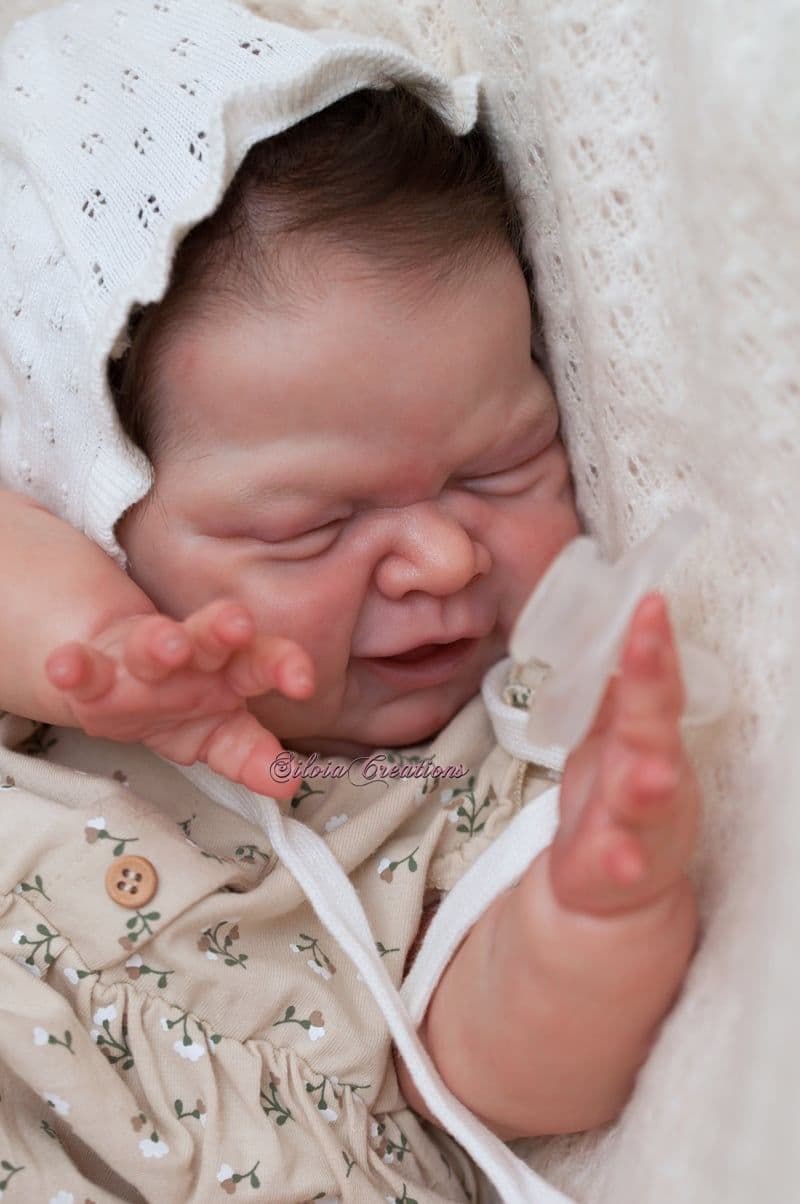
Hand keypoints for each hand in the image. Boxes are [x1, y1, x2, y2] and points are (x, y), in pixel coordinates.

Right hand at [43, 599, 311, 798]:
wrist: (123, 677)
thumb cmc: (187, 707)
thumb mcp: (223, 734)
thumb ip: (254, 757)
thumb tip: (288, 783)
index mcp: (232, 672)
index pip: (263, 663)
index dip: (284, 667)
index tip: (303, 682)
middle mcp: (192, 658)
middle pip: (212, 639)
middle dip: (224, 632)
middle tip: (238, 625)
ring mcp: (140, 660)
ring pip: (151, 643)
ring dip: (160, 642)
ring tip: (168, 646)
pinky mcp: (95, 670)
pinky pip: (84, 668)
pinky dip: (74, 668)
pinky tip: (64, 667)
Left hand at [549, 592, 700, 914]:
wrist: (613, 884)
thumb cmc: (613, 795)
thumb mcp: (613, 733)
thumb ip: (613, 688)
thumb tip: (602, 627)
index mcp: (643, 735)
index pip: (651, 681)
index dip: (651, 643)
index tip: (648, 602)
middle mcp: (650, 773)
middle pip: (654, 726)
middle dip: (652, 687)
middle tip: (647, 643)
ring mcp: (639, 822)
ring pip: (646, 798)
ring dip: (650, 784)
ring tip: (652, 774)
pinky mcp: (617, 867)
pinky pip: (621, 864)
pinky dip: (622, 861)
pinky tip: (621, 861)